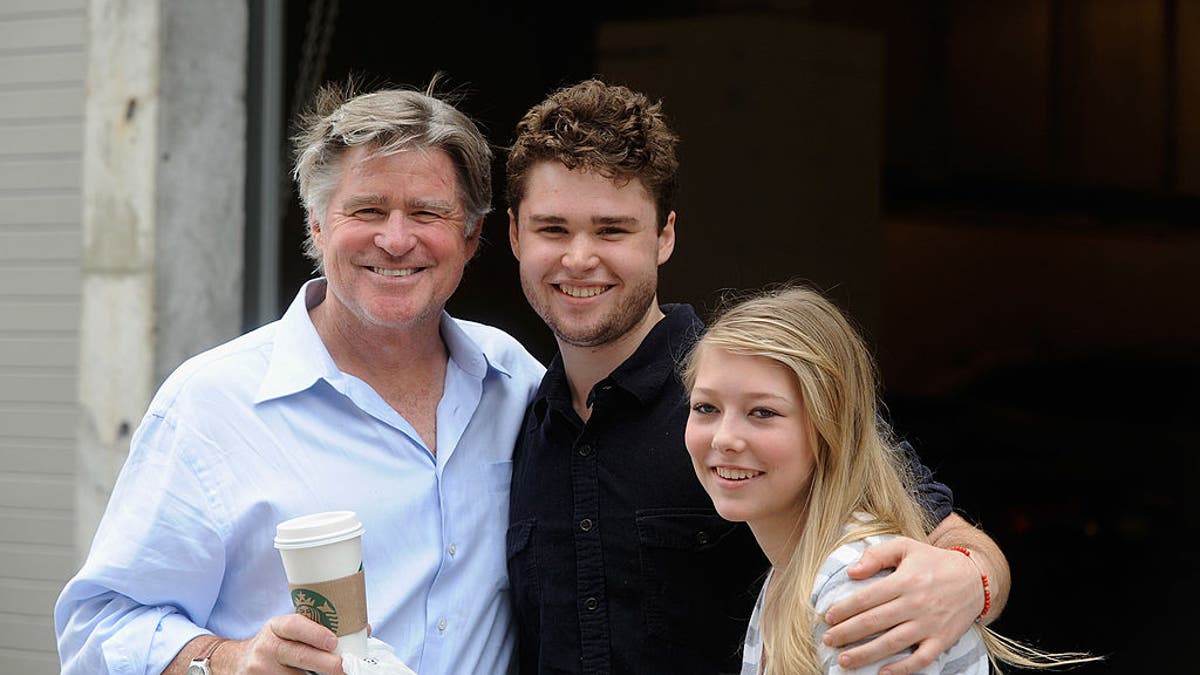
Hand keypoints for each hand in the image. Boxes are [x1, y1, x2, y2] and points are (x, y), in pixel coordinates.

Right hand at [220, 614, 344, 674]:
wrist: (237, 662)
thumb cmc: (276, 645)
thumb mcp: (288, 632)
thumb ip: (317, 629)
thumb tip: (363, 630)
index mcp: (276, 627)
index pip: (295, 626)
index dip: (315, 633)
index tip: (333, 642)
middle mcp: (266, 647)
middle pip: (300, 656)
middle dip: (326, 663)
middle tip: (344, 667)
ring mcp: (260, 670)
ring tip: (333, 674)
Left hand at [821, 537, 981, 674]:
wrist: (975, 578)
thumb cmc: (934, 562)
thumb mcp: (906, 546)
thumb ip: (877, 555)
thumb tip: (851, 572)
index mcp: (904, 580)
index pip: (866, 598)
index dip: (844, 609)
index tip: (827, 617)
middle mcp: (915, 604)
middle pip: (874, 622)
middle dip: (847, 633)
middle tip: (828, 640)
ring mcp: (929, 624)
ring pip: (893, 643)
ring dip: (866, 654)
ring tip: (844, 660)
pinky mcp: (942, 640)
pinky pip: (921, 659)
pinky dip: (902, 669)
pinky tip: (882, 673)